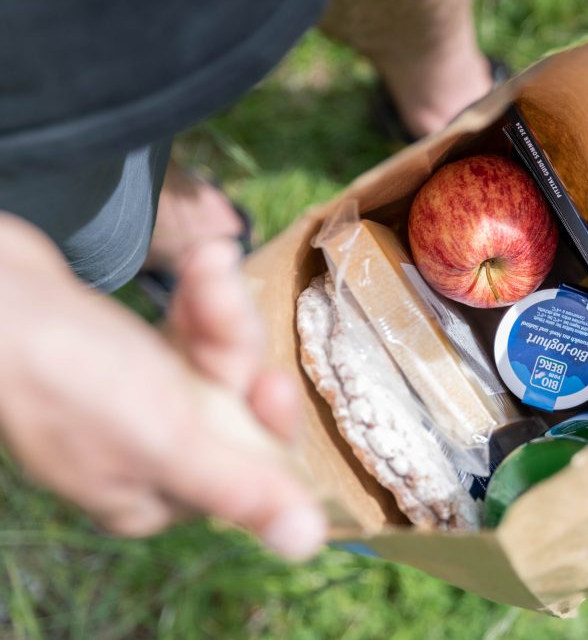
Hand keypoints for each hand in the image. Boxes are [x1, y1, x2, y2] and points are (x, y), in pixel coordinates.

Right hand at [0, 213, 325, 559]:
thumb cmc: (66, 372)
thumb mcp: (167, 439)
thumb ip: (239, 489)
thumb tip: (305, 542)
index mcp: (151, 494)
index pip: (244, 474)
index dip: (267, 426)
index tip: (273, 380)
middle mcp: (148, 456)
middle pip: (234, 405)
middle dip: (234, 343)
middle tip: (226, 295)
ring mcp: (136, 403)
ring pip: (216, 359)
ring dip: (218, 308)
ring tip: (207, 262)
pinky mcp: (128, 356)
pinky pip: (189, 331)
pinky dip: (198, 298)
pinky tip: (200, 262)